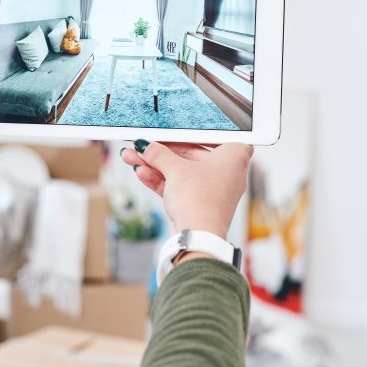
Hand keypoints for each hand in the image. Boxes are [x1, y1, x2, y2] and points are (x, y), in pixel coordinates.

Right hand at [121, 141, 252, 238]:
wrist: (198, 237)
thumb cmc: (200, 199)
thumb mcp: (175, 169)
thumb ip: (158, 154)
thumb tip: (145, 146)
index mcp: (234, 157)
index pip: (215, 135)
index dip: (195, 132)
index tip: (174, 129)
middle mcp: (227, 172)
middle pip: (191, 154)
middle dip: (163, 151)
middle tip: (143, 145)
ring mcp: (213, 190)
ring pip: (182, 172)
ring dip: (156, 166)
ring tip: (132, 158)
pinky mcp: (201, 205)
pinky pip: (180, 187)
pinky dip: (162, 181)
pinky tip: (141, 173)